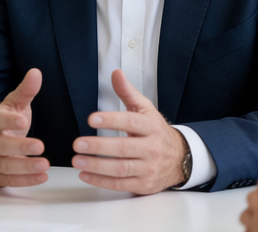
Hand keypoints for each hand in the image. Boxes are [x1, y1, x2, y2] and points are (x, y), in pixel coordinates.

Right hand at [0, 68, 48, 186]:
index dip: (8, 121)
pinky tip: (42, 177)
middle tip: (40, 146)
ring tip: (44, 165)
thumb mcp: (15, 104)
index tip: (24, 120)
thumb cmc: (5, 121)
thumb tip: (36, 72)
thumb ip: (26, 91)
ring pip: (3, 166)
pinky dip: (25, 181)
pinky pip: (8, 180)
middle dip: (20, 147)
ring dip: (24, 167)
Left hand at [71, 69, 186, 193]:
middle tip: (78, 143)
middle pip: (124, 147)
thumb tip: (115, 73)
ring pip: (121, 168)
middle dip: (99, 146)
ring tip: (77, 160)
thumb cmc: (156, 131)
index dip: (111, 120)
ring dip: (96, 166)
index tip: (92, 119)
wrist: (180, 158)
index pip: (131, 122)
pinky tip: (85, 174)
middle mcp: (152, 147)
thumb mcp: (145, 109)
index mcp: (151, 126)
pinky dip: (101, 181)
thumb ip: (128, 92)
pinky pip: (120, 184)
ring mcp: (148, 167)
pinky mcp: (143, 184)